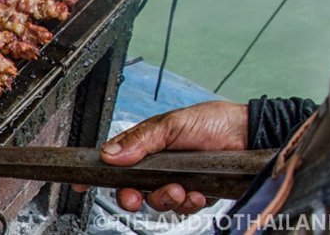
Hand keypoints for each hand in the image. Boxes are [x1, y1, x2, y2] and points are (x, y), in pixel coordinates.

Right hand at [73, 100, 248, 213]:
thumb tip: (110, 153)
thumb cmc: (212, 121)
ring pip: (157, 201)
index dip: (100, 171)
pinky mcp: (196, 194)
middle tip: (136, 196)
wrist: (249, 137)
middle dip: (132, 196)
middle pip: (133, 188)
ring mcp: (177, 180)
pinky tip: (197, 191)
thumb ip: (139, 140)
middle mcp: (159, 164)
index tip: (80, 183)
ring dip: (166, 198)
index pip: (117, 158)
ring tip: (180, 187)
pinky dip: (188, 202)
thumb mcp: (171, 124)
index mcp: (148, 144)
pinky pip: (183, 208)